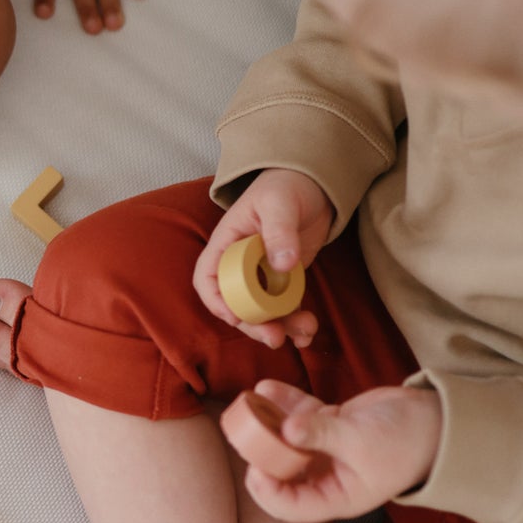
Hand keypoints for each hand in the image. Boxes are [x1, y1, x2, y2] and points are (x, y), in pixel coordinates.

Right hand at [193, 169, 334, 348]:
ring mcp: (262, 275)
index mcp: (227, 244)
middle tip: (274, 338)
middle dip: (253, 325)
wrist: (314, 185)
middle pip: (236, 303)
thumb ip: (280, 231)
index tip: (235, 317)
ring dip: (280, 327)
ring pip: (262, 311)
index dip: (216, 301)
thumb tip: (282, 265)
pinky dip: (295, 321)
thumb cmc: (286, 186)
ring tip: (303, 334)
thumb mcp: (280, 204)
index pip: (207, 277)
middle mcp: (240, 264)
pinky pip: (285, 307)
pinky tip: (309, 331)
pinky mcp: (284, 280)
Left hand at [239, 379, 442, 522]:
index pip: (290, 506)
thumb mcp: (361, 439)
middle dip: (259, 452)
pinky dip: (283, 402)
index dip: (267, 491)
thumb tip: (286, 429)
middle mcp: (325, 477)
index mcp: (335, 496)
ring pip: (285, 440)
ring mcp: (324, 450)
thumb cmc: (405, 440)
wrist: (436, 418)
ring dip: (266, 422)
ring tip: (249, 403)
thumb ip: (322, 434)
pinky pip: (298, 416)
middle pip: (280, 472)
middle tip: (244, 430)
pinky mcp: (327, 425)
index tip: (254, 466)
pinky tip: (266, 387)